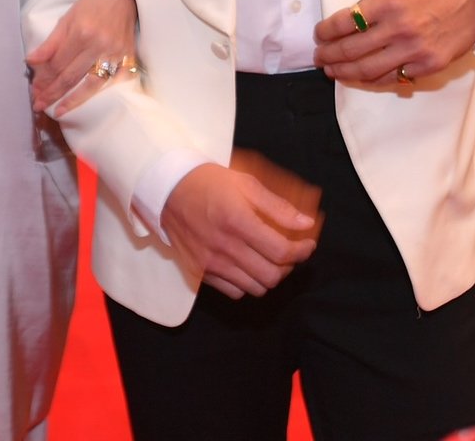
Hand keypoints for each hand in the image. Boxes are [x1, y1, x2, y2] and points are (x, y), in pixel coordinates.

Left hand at [26, 0, 138, 114]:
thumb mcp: (68, 17)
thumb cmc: (93, 4)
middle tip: (39, 105)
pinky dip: (100, 94)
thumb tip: (30, 61)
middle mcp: (99, 45)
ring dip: (73, 100)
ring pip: (91, 85)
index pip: (57, 63)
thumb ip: (51, 42)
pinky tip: (88, 103)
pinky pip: (112, 82)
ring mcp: (115, 53)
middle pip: (71, 76)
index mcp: (81, 32)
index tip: (34, 89)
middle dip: (52, 93)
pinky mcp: (128, 58)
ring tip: (58, 112)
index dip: (44, 78)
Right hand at [159, 160, 317, 298]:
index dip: (302, 251)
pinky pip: (234, 292)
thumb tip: (305, 224)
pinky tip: (247, 266)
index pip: (281, 251)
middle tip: (289, 252)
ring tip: (269, 259)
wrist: (167, 191)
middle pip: (272, 275)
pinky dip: (247, 283)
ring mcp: (210, 263)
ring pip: (256, 288)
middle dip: (289, 266)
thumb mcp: (245, 184)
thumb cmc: (208, 183)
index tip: (307, 244)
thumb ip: (277, 206)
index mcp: (237, 221)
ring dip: (269, 276)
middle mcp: (224, 247)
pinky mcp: (200, 272)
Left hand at [312, 0, 474, 85]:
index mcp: (387, 2)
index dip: (325, 32)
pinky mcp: (427, 66)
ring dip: (344, 72)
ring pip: (367, 69)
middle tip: (319, 57)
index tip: (319, 35)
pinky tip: (361, 78)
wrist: (473, 0)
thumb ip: (374, 8)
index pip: (343, 22)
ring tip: (332, 71)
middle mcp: (398, 27)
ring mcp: (413, 49)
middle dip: (329, 55)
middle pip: (350, 49)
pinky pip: (392, 79)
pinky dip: (372, 80)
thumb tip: (347, 27)